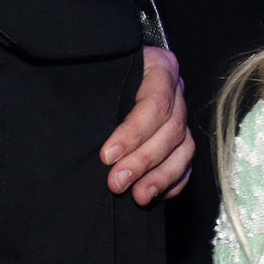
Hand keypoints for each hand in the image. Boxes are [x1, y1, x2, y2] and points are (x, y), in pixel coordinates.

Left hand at [99, 46, 193, 205]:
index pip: (156, 102)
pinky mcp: (181, 138)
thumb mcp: (95, 71)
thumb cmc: (94, 71)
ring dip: (161, 176)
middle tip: (116, 183)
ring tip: (139, 197)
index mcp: (159, 67)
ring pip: (183, 148)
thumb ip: (92, 88)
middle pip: (171, 129)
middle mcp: (176, 90)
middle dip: (143, 160)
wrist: (105, 71)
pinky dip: (173, 181)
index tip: (107, 155)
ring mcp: (181, 115)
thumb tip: (77, 122)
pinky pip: (186, 162)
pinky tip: (155, 195)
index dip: (134, 132)